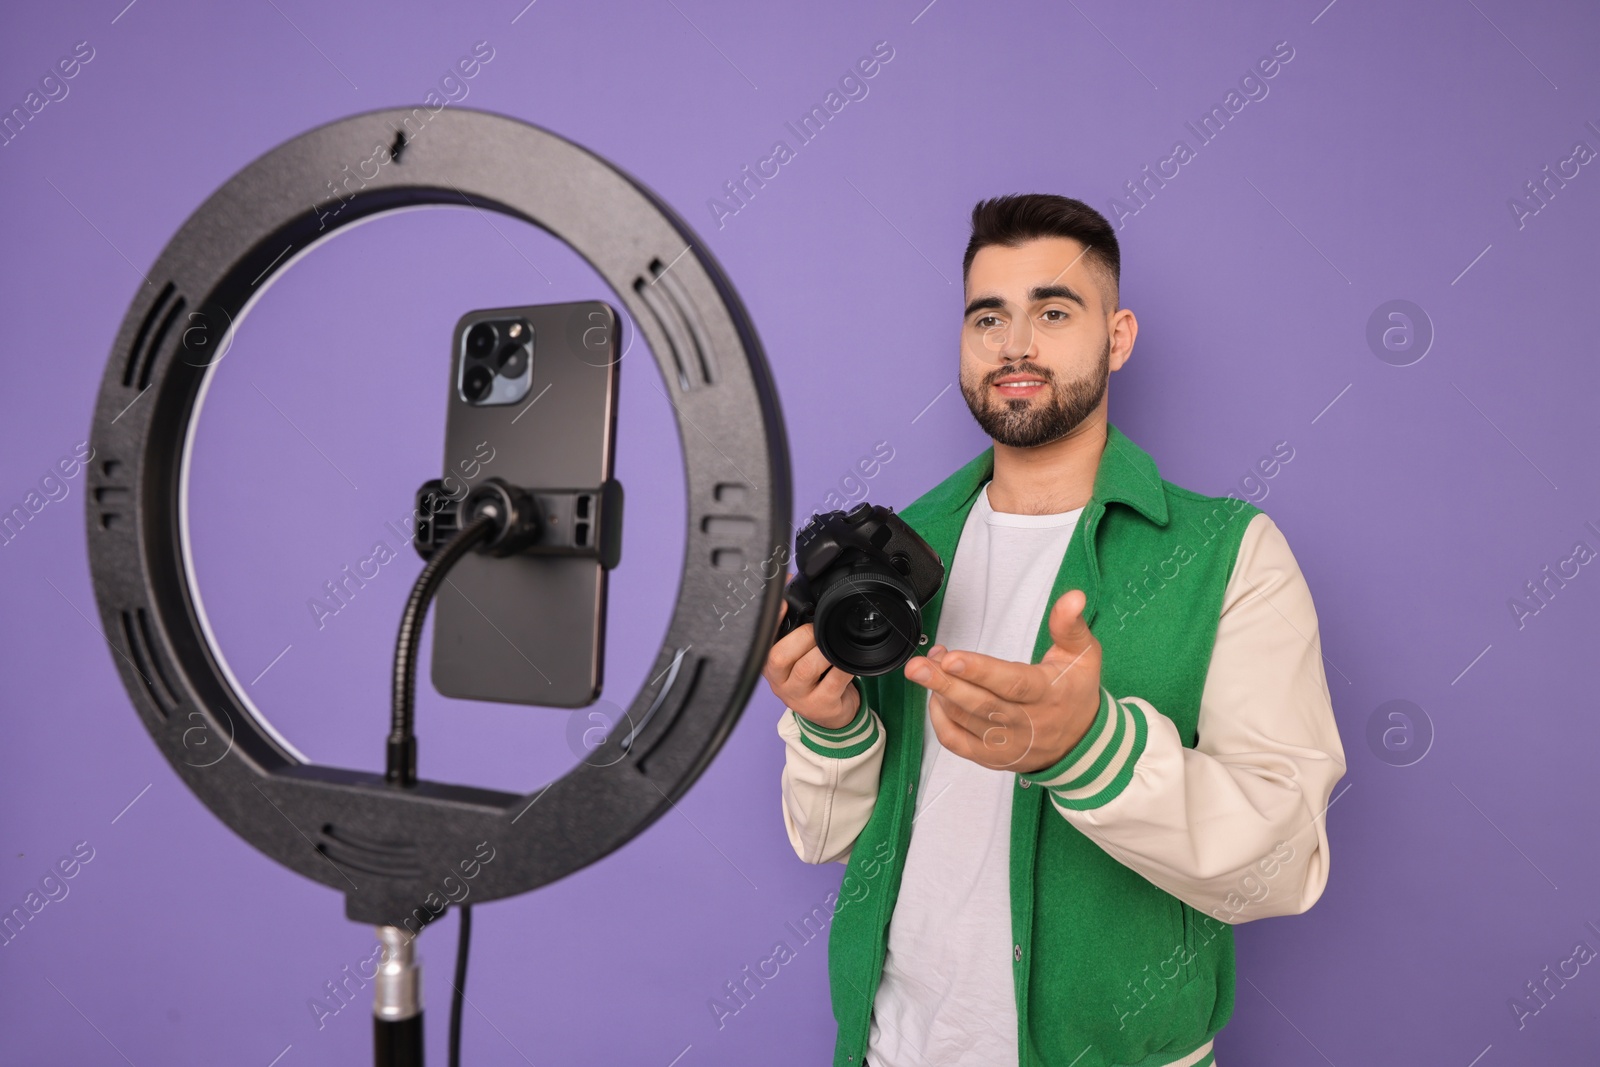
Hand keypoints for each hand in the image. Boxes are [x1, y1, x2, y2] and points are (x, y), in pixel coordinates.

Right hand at [763, 590, 860, 729]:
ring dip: (823, 652)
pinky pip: (833, 682)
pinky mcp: (820, 705)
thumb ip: (792, 620)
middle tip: (817, 629)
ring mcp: (797, 696)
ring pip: (805, 669)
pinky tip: (848, 661)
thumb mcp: (795, 650)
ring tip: (833, 646)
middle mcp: (777, 680)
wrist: (828, 713)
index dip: (770, 621)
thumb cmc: (811, 674)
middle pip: (779, 656)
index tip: (781, 604)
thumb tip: (791, 578)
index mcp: (766, 661)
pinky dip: (843, 667)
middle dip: (802, 636)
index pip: (761, 639)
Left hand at [902, 589, 1101, 774]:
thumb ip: (1070, 625)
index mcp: (1048, 694)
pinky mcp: (991, 757)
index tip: (952, 658)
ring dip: (941, 693)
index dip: (980, 671)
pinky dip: (939, 720)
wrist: (1080, 744)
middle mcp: (1026, 722)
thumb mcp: (1083, 655)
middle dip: (945, 683)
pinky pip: (956, 742)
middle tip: (918, 666)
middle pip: (980, 705)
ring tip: (927, 668)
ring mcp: (1007, 743)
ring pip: (964, 720)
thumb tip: (1073, 598)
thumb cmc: (1075, 694)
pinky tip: (935, 698)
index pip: (1012, 683)